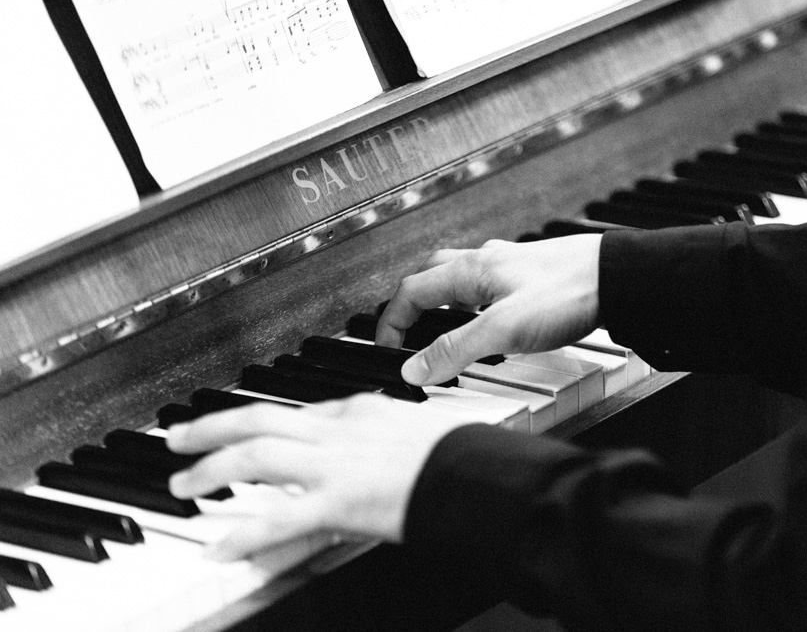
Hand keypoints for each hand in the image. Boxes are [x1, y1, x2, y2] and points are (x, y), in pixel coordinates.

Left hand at [167, 394, 475, 559]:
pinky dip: (243, 533)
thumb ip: (387, 432)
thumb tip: (374, 439)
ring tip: (183, 486)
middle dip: (210, 428)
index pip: (294, 412)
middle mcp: (338, 430)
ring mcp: (334, 465)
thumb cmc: (460, 451)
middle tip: (176, 438)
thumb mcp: (418, 428)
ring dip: (210, 470)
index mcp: (359, 410)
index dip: (256, 422)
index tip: (237, 428)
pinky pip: (279, 518)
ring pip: (254, 456)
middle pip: (257, 420)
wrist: (479, 471)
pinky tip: (219, 546)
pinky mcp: (339, 502)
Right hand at [377, 234, 602, 385]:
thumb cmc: (569, 293)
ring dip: (444, 302)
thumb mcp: (502, 330)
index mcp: (471, 270)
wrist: (619, 277)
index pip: (411, 291)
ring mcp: (511, 265)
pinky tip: (492, 320)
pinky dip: (476, 302)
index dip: (392, 321)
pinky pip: (490, 284)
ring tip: (443, 329)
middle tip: (406, 332)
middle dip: (412, 304)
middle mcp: (486, 261)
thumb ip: (455, 350)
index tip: (387, 349)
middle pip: (432, 275)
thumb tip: (414, 368)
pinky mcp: (534, 274)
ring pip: (462, 278)